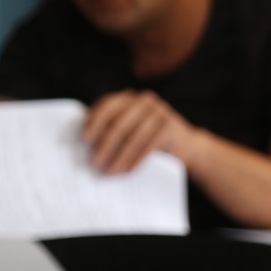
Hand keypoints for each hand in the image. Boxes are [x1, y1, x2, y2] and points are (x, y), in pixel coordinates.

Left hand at [83, 91, 198, 174]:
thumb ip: (112, 131)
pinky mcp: (170, 126)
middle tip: (95, 162)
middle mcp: (143, 100)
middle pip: (119, 122)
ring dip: (119, 156)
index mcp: (128, 99)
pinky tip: (128, 170)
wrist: (186, 146)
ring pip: (133, 136)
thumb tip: (85, 148)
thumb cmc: (149, 141)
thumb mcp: (130, 130)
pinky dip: (136, 159)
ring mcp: (159, 111)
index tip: (85, 139)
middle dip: (105, 144)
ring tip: (110, 171)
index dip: (94, 122)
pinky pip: (149, 144)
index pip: (107, 106)